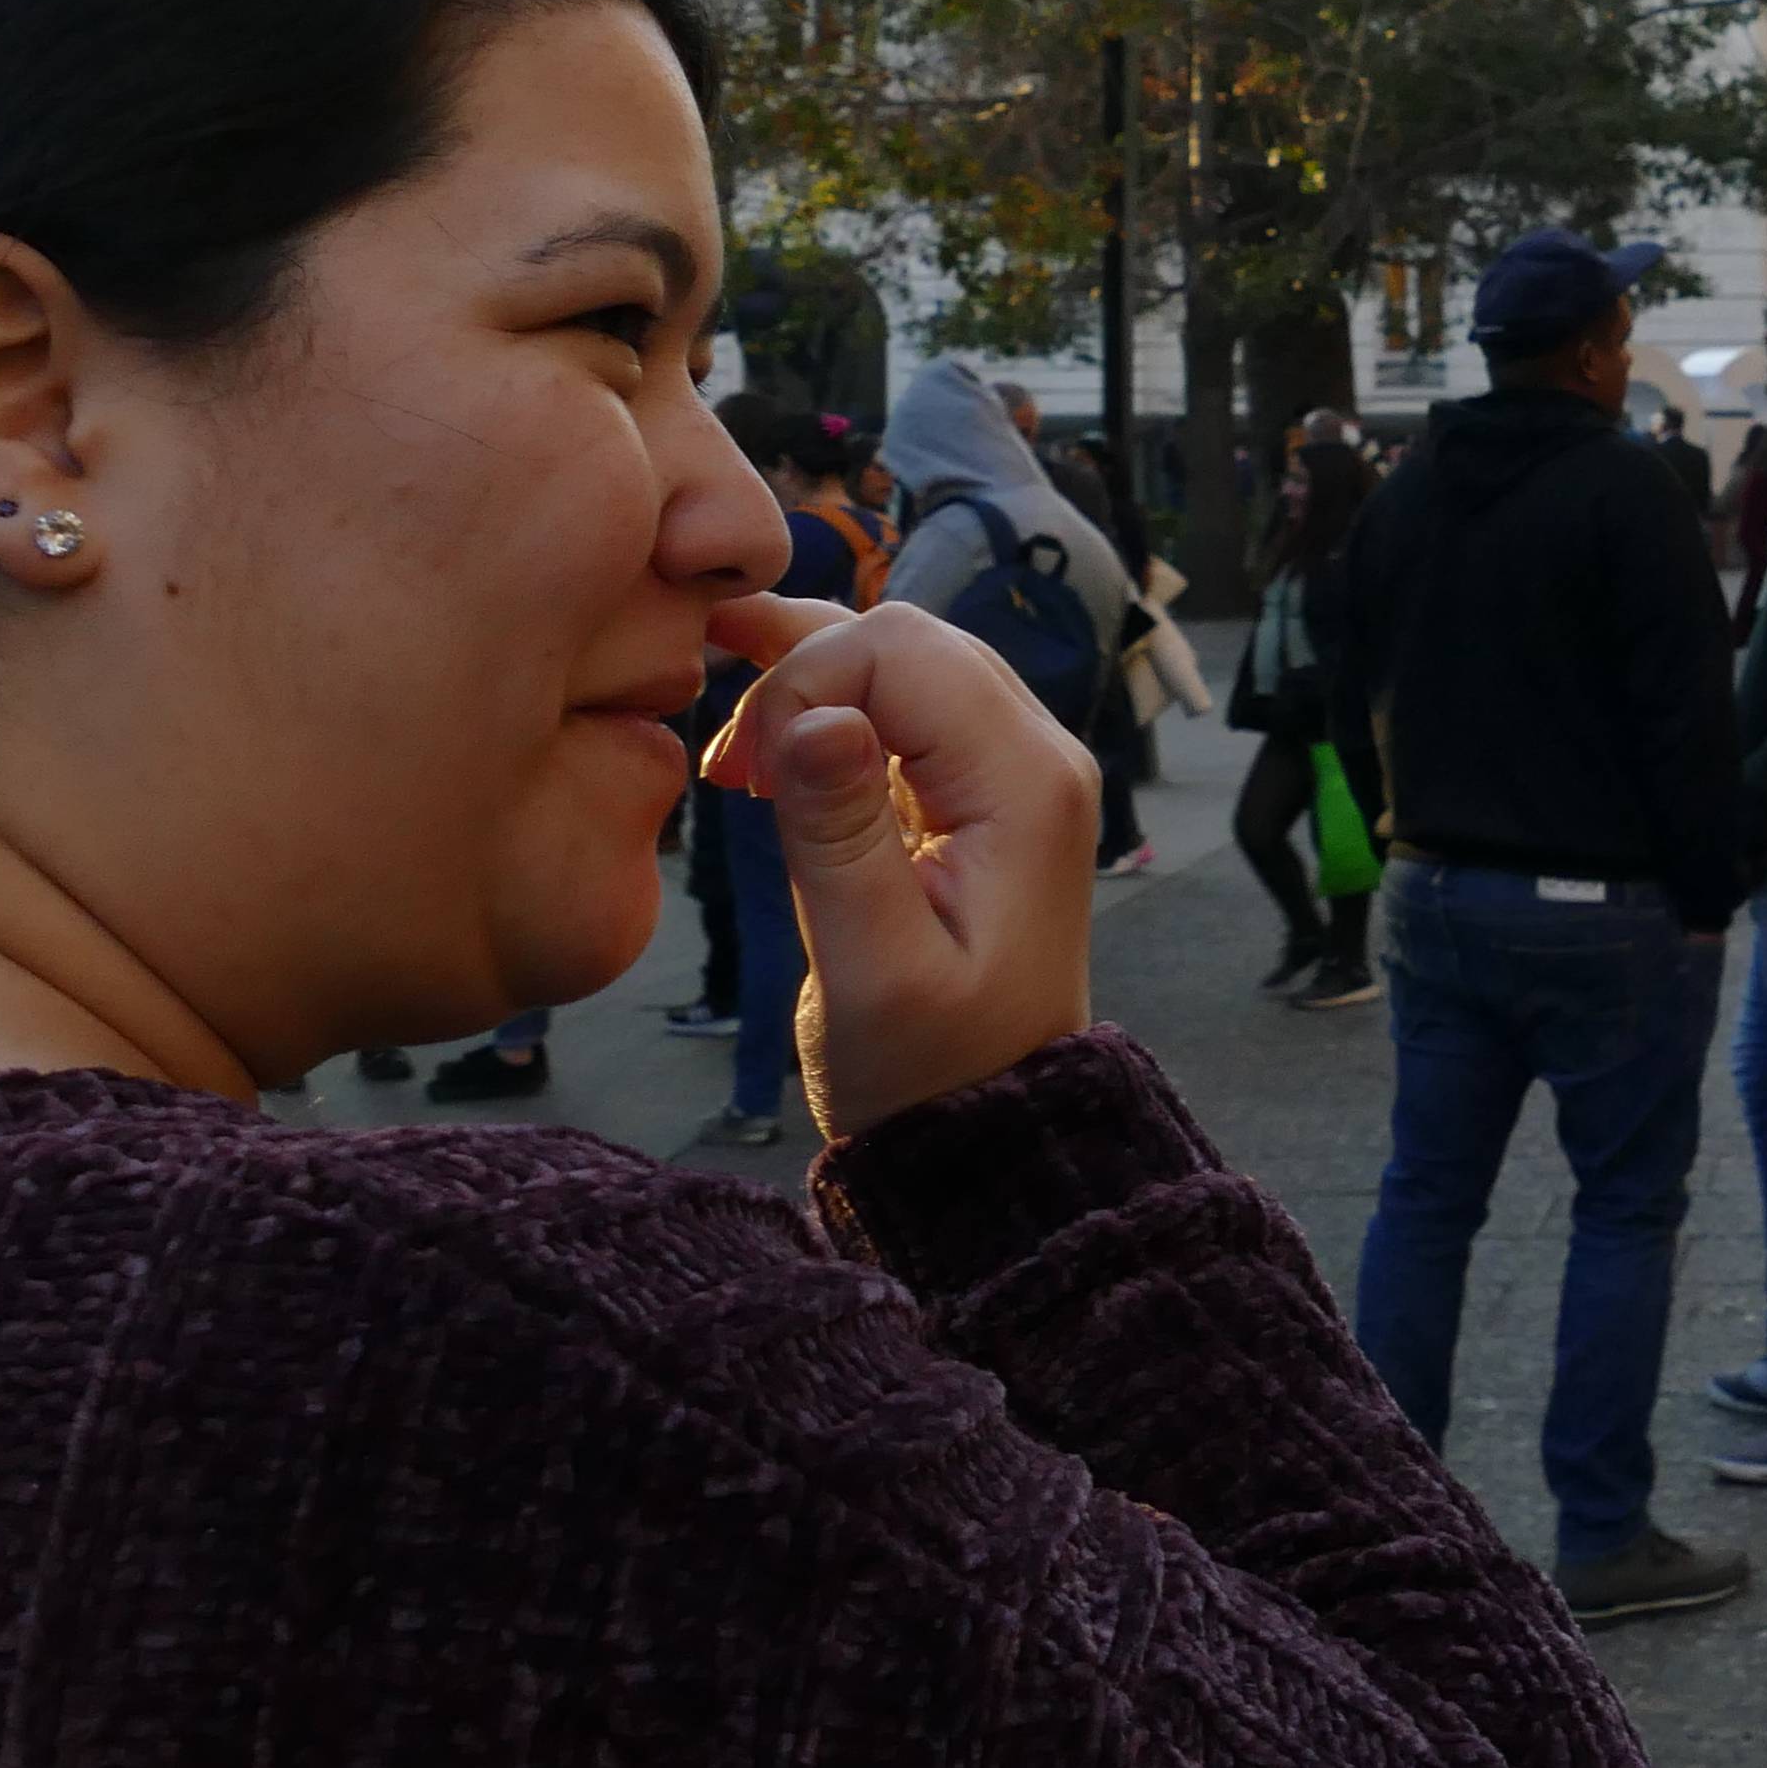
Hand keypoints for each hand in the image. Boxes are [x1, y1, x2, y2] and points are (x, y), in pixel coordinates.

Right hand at [700, 595, 1099, 1138]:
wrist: (990, 1131)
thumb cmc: (931, 1071)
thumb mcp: (873, 971)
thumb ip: (842, 838)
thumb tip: (812, 716)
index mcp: (1027, 786)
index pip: (902, 649)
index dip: (804, 681)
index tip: (743, 774)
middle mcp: (1037, 756)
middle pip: (906, 636)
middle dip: (801, 674)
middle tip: (729, 769)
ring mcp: (1013, 771)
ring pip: (904, 660)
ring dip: (809, 688)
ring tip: (734, 760)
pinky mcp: (979, 794)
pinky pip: (905, 709)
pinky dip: (831, 718)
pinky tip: (772, 771)